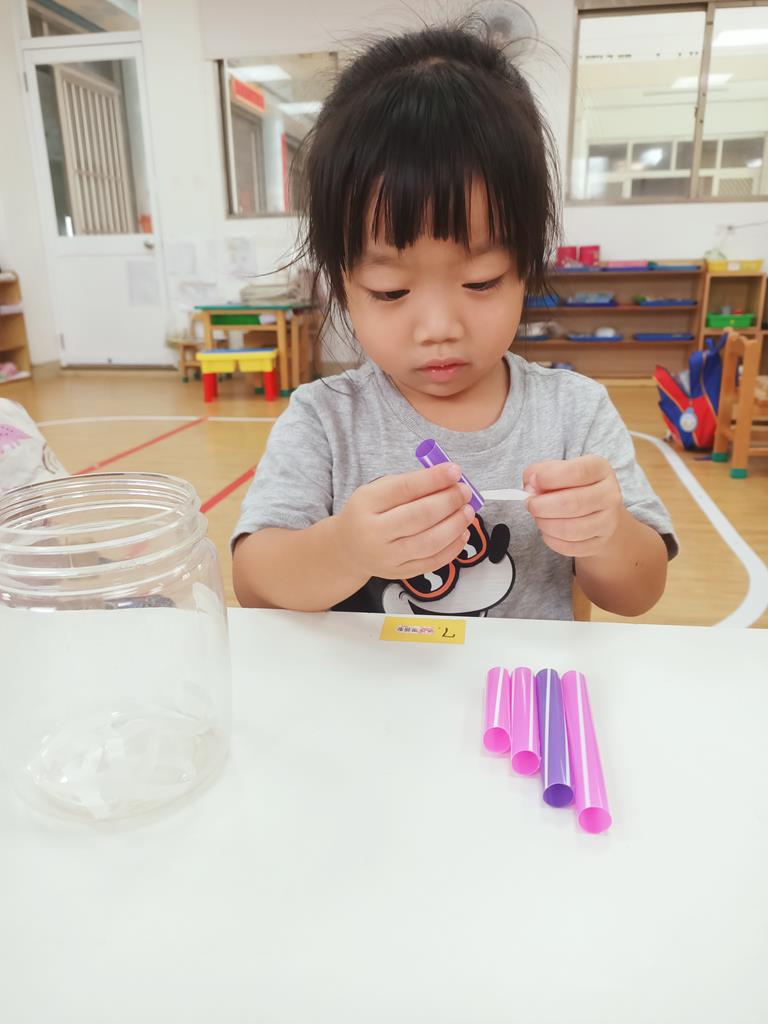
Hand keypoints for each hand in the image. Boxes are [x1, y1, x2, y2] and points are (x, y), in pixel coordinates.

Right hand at [334, 463, 474, 579]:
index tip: (454, 471)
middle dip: (449, 501)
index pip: (405, 488)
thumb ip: (410, 483)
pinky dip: (453, 548)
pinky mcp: (399, 573)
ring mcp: (387, 557)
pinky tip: (462, 533)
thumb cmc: (369, 513)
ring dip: (455, 525)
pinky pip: (432, 562)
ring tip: (467, 511)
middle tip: (464, 492)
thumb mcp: (378, 491)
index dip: (433, 479)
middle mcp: (374, 533)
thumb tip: (448, 478)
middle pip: (420, 516)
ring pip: (429, 542)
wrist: (348, 548)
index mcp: (366, 504)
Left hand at [523, 455, 623, 557]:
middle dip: (542, 506)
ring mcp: (608, 521)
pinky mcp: (600, 542)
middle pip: (572, 504)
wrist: (598, 510)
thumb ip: (542, 472)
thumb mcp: (560, 470)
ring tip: (539, 518)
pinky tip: (547, 531)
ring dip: (545, 524)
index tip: (532, 482)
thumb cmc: (574, 486)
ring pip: (570, 529)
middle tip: (530, 504)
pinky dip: (551, 540)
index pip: (578, 472)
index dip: (550, 478)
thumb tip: (530, 484)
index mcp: (600, 469)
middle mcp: (609, 495)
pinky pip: (570, 547)